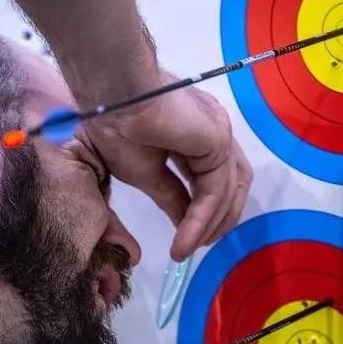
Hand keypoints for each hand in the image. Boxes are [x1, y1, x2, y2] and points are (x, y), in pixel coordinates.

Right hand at [82, 85, 252, 260]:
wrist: (111, 96)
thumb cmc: (116, 126)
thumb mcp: (144, 172)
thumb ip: (169, 196)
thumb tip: (184, 223)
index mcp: (194, 133)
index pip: (211, 178)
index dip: (202, 213)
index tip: (184, 242)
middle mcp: (212, 131)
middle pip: (231, 182)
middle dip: (218, 219)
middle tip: (197, 246)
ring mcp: (218, 133)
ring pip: (227, 188)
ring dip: (211, 224)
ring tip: (190, 247)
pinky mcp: (218, 139)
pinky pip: (216, 189)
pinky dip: (203, 218)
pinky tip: (187, 237)